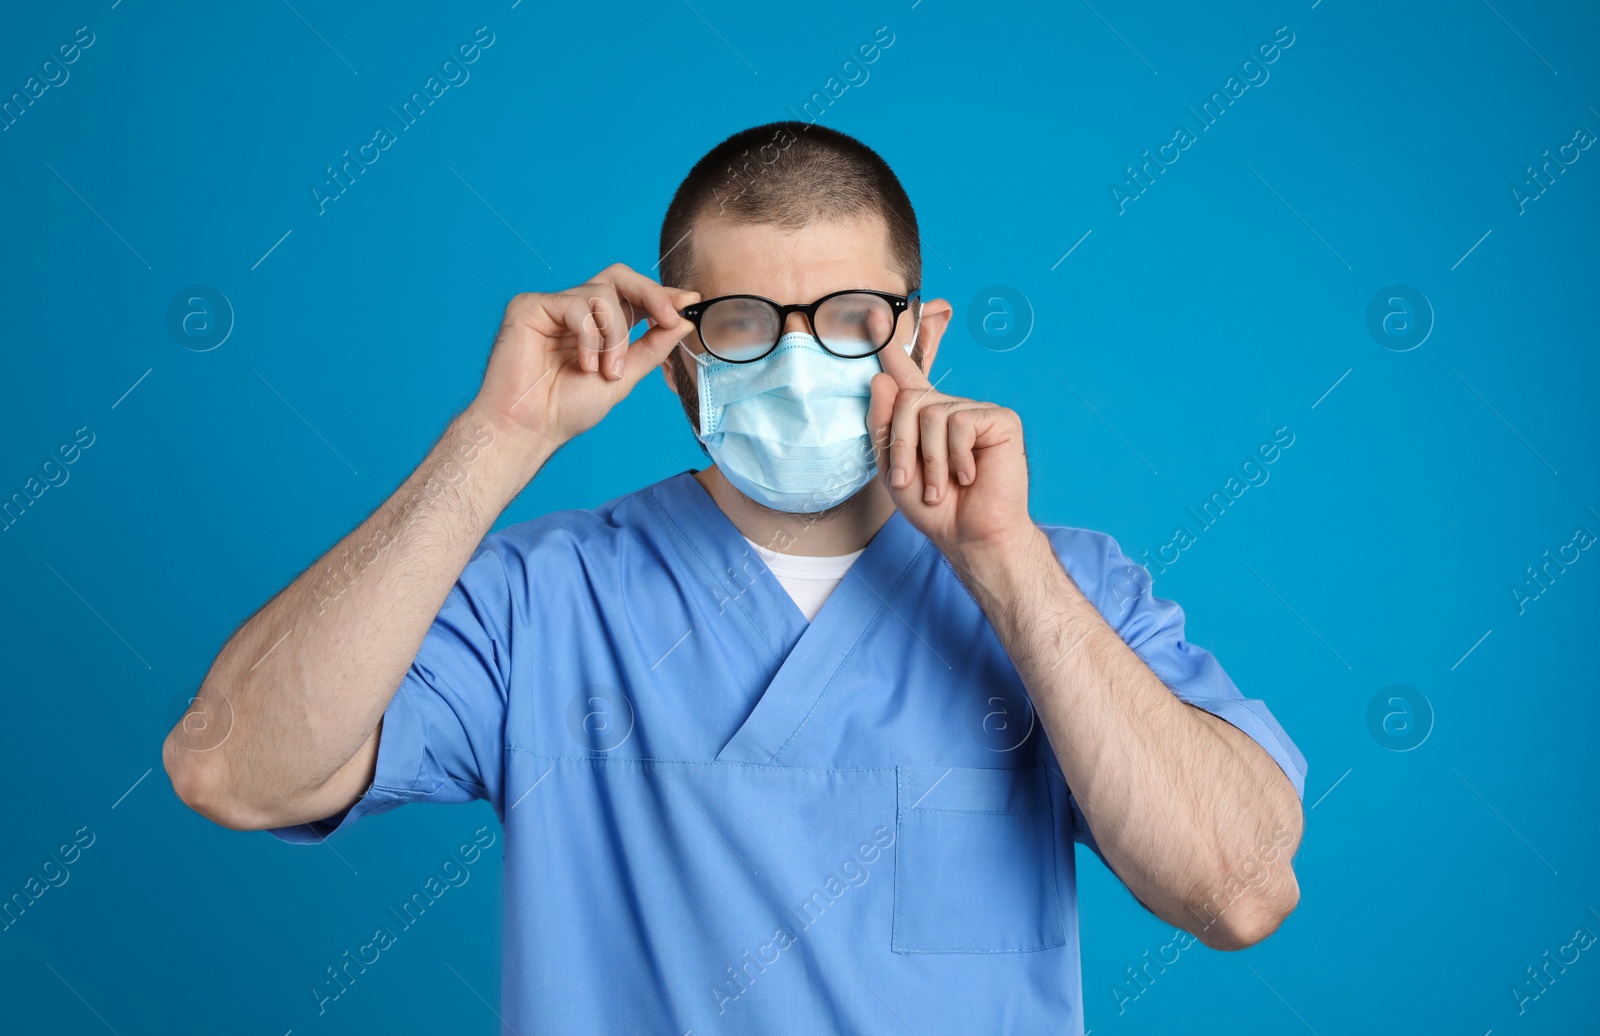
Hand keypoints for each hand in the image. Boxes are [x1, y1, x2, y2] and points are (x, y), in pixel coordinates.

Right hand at [472, 263, 699, 450]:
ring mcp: (554, 306)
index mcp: (599, 325)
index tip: (689, 301)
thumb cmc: (567, 408)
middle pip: (619, 276)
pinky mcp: (531, 306)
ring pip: (603, 295)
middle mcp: (577, 311)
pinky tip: (585, 365)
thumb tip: (684, 322)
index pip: (633, 297)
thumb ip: (652, 348)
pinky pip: (576, 305)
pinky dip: (590, 337)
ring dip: (616, 336)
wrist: (530, 427)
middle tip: (668, 317)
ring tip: (608, 370)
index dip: (661, 295)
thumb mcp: (624, 377)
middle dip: (650, 293)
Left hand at [866, 339, 1035, 560]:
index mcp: (925, 418)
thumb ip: (884, 425)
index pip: (906, 375)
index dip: (889, 345)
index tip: (870, 313)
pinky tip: (970, 476)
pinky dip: (956, 457)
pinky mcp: (999, 420)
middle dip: (903, 444)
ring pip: (931, 413)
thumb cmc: (935, 507)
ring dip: (929, 459)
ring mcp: (976, 411)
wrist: (970, 535)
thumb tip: (882, 378)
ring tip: (941, 486)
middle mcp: (950, 408)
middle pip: (908, 399)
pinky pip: (960, 423)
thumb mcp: (894, 468)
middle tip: (912, 481)